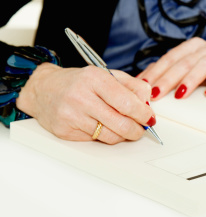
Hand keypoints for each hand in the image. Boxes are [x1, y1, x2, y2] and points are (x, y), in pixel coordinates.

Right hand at [16, 62, 155, 143]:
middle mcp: (81, 96)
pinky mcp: (65, 131)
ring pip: (111, 136)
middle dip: (137, 130)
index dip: (143, 114)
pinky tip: (101, 126)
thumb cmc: (80, 83)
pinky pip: (96, 141)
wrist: (43, 89)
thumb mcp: (107, 75)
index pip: (127, 102)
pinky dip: (105, 136)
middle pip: (121, 124)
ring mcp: (71, 115)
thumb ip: (133, 87)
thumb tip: (148, 104)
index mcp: (95, 78)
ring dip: (123, 135)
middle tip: (140, 129)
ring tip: (123, 128)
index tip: (149, 118)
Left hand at [136, 37, 205, 99]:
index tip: (145, 86)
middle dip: (169, 78)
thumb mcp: (185, 75)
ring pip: (205, 64)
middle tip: (157, 94)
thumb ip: (164, 74)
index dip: (157, 71)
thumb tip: (139, 82)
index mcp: (192, 47)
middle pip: (185, 61)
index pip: (171, 58)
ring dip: (191, 79)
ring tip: (180, 94)